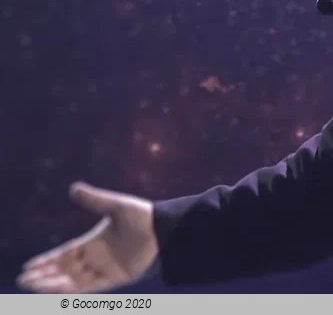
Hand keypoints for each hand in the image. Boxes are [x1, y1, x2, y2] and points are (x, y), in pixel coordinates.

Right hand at [16, 182, 159, 292]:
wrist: (164, 228)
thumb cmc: (141, 215)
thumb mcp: (114, 205)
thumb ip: (94, 199)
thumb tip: (73, 188)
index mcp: (93, 242)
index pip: (63, 254)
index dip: (46, 261)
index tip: (28, 267)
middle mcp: (96, 258)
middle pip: (64, 270)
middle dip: (43, 276)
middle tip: (22, 280)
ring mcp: (106, 269)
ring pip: (73, 281)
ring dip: (53, 284)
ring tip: (33, 286)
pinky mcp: (117, 278)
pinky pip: (92, 286)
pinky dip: (74, 289)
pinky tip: (59, 290)